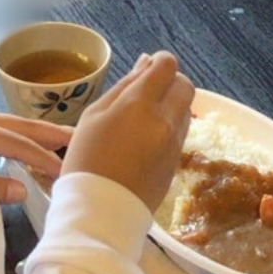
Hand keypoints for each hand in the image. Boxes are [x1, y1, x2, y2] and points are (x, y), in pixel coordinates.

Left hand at [0, 108, 68, 202]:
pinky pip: (8, 129)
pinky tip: (40, 143)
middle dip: (54, 133)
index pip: (19, 144)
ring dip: (43, 134)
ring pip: (18, 125)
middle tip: (83, 140)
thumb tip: (23, 191)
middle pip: (24, 125)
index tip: (65, 172)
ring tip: (70, 140)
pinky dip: (28, 136)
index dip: (44, 158)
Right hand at [63, 51, 194, 211]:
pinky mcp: (176, 162)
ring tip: (142, 120)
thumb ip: (124, 86)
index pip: (167, 65)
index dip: (159, 62)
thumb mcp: (94, 115)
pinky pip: (181, 133)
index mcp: (140, 103)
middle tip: (147, 93)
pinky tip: (145, 140)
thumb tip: (146, 63)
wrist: (100, 211)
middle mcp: (165, 120)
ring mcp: (175, 143)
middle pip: (185, 85)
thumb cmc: (86, 159)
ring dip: (171, 105)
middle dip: (170, 82)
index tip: (146, 70)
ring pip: (186, 109)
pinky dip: (169, 127)